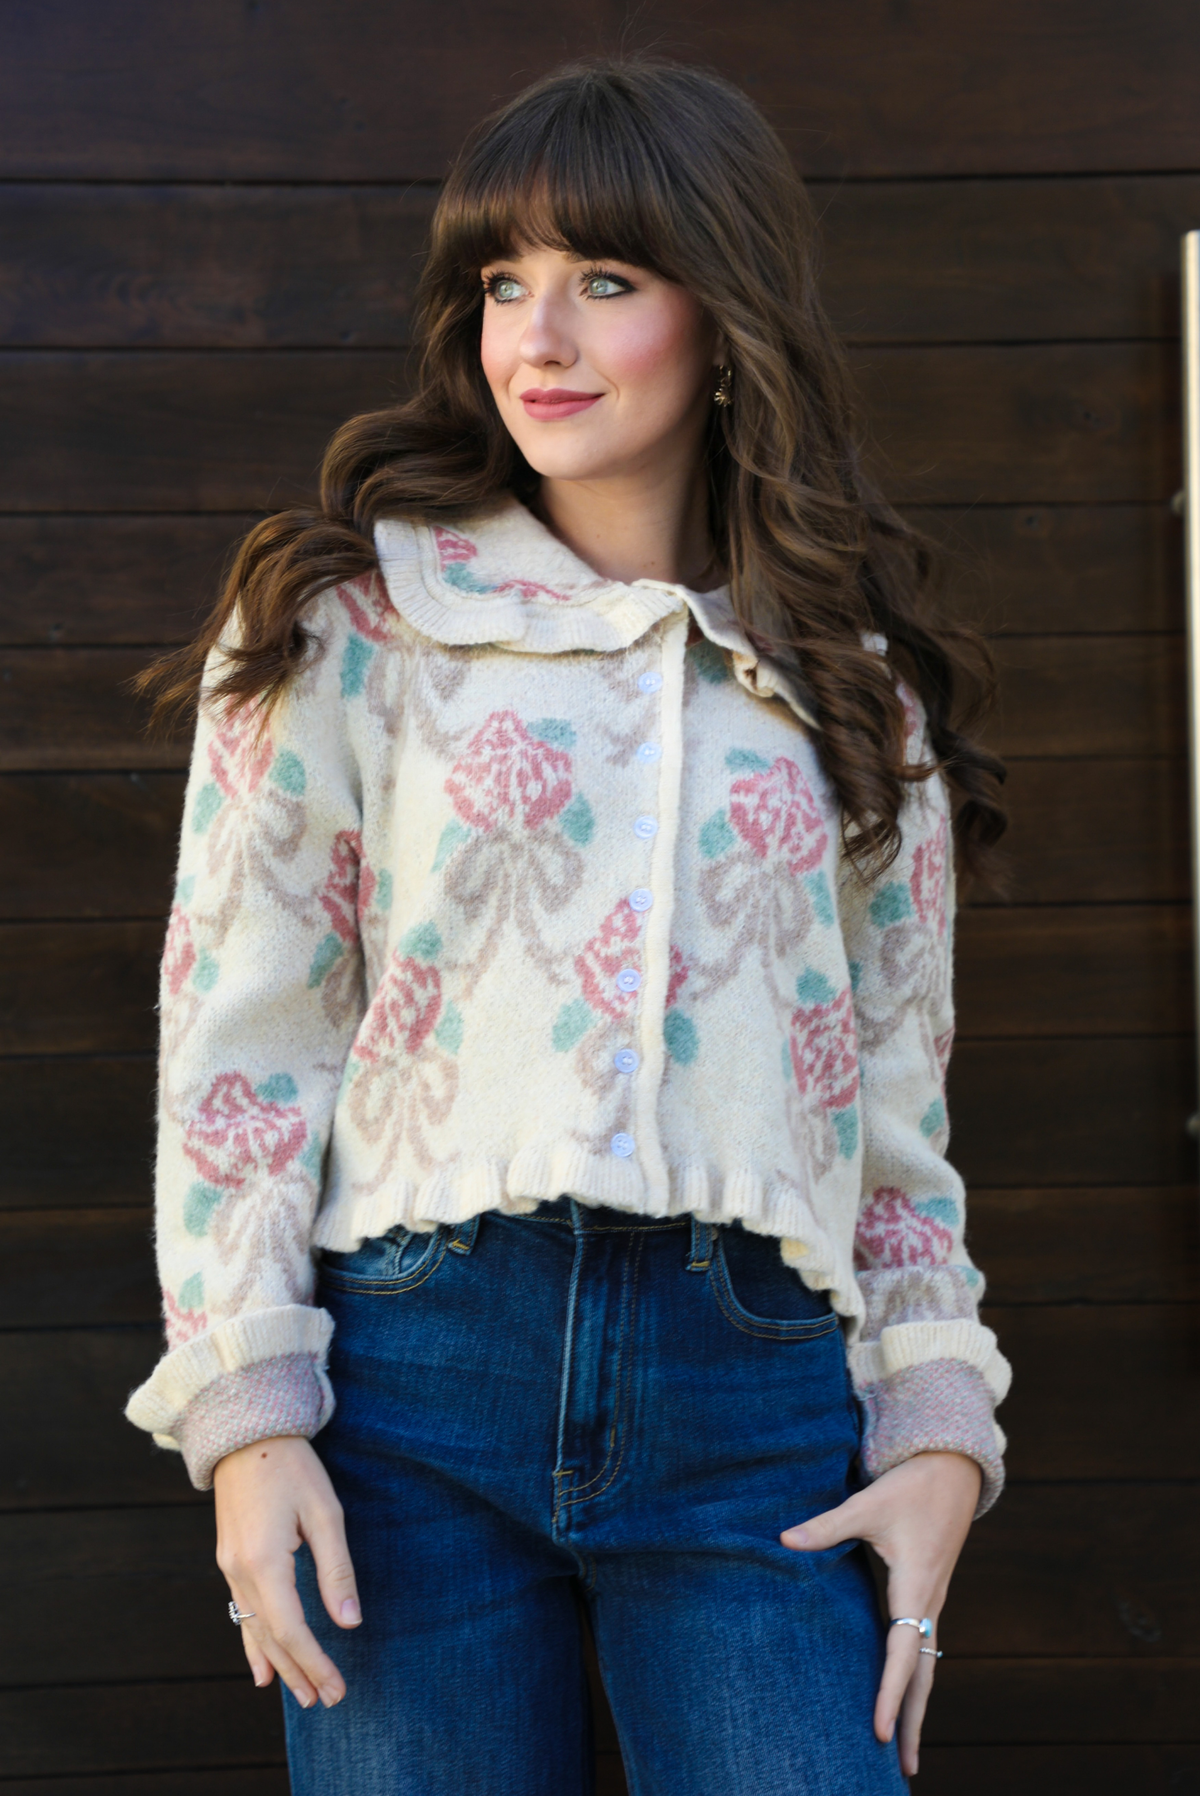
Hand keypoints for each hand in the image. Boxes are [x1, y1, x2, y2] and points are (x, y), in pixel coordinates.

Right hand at [214, 1434, 360, 1709]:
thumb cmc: (292, 1466)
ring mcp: (229, 1567)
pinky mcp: (229, 1559)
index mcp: (265, 1561)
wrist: (245, 1432)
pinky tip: (261, 1670)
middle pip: (271, 1638)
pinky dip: (254, 1644)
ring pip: (254, 1629)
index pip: (292, 1630)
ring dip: (278, 1664)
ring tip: (300, 1695)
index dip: (315, 1662)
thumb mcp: (325, 1512)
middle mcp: (240, 1572)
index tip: (337, 1688)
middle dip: (300, 1671)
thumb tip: (350, 1621)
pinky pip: (242, 1613)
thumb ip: (336, 1569)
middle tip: (326, 1701)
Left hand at [781, 1450, 979, 1776]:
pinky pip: (922, 1651)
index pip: (903, 1655)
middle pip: (923, 1678)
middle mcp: (928, 1606)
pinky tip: (903, 1698)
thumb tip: (784, 1540)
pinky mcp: (925, 1598)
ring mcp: (930, 1605)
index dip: (889, 1694)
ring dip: (915, 1707)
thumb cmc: (909, 1488)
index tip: (879, 1731)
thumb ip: (827, 1525)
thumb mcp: (868, 1504)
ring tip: (903, 1752)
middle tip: (903, 1770)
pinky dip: (914, 1682)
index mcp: (916, 1590)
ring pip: (926, 1668)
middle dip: (913, 1722)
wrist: (951, 1472)